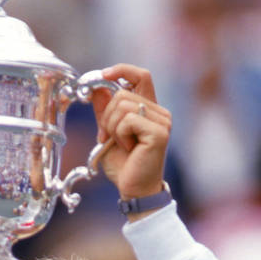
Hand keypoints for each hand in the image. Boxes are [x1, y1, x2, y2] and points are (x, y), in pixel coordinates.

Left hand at [91, 64, 171, 202]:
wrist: (133, 190)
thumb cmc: (123, 165)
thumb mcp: (107, 133)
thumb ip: (104, 111)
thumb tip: (98, 87)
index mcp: (149, 109)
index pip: (141, 75)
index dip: (121, 70)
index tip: (102, 75)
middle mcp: (160, 112)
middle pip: (122, 92)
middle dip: (106, 115)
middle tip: (106, 137)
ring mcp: (162, 121)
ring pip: (123, 105)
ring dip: (111, 126)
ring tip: (119, 144)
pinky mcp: (159, 132)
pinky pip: (128, 120)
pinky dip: (119, 135)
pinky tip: (128, 149)